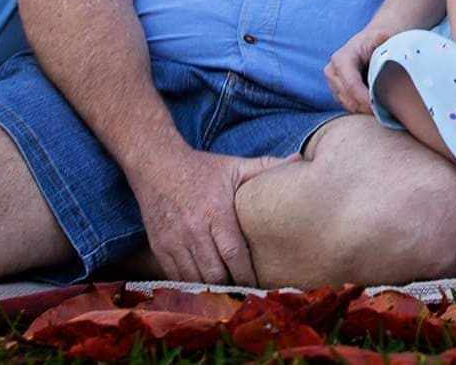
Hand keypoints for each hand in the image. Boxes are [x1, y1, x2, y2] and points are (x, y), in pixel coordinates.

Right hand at [135, 148, 295, 284]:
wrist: (156, 164)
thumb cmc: (201, 168)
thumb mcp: (234, 165)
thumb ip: (266, 166)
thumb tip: (299, 160)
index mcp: (215, 212)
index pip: (233, 253)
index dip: (246, 274)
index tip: (259, 285)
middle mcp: (193, 230)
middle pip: (214, 273)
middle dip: (231, 287)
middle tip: (246, 295)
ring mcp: (174, 241)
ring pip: (194, 279)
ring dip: (211, 289)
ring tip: (227, 296)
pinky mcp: (159, 247)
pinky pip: (175, 276)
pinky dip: (191, 285)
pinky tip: (203, 288)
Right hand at [325, 19, 398, 114]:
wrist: (370, 42)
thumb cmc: (377, 40)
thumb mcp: (379, 36)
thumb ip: (381, 37)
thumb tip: (384, 36)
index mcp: (341, 59)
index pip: (351, 85)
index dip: (365, 99)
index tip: (379, 107)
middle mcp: (332, 72)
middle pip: (347, 98)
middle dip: (365, 107)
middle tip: (385, 113)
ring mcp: (332, 83)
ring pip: (348, 105)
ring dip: (364, 110)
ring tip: (383, 110)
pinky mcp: (337, 91)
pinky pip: (349, 106)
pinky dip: (362, 109)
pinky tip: (376, 107)